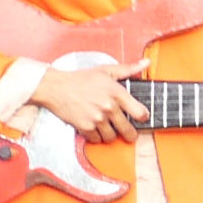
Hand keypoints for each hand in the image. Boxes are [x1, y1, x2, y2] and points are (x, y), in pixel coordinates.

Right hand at [28, 60, 149, 141]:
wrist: (56, 87)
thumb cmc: (80, 79)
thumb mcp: (106, 70)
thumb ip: (128, 68)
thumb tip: (145, 63)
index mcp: (117, 93)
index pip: (140, 113)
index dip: (143, 117)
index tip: (141, 118)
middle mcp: (108, 107)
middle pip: (128, 130)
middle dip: (130, 134)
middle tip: (129, 134)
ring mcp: (97, 119)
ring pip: (112, 137)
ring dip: (111, 135)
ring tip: (108, 128)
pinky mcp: (85, 127)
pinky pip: (97, 140)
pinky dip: (96, 137)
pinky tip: (94, 128)